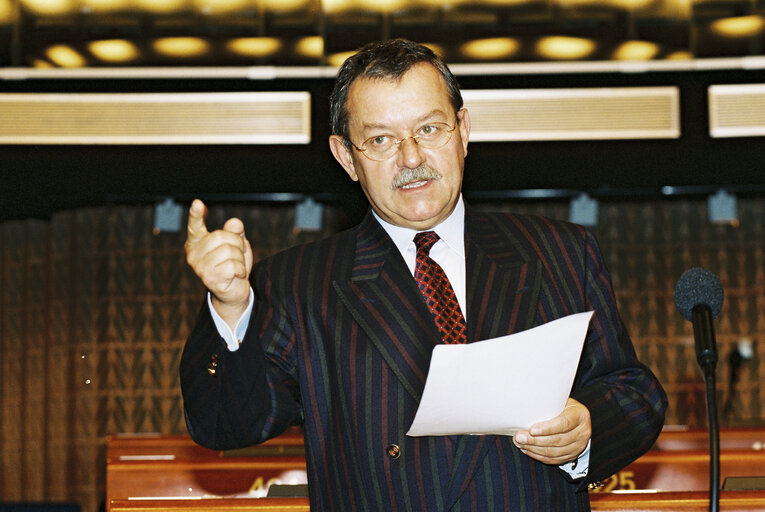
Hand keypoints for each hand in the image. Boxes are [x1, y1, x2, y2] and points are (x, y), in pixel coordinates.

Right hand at [185, 199, 253, 326]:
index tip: (198, 203)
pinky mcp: (209, 279)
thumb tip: (235, 223)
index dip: (196, 215)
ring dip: (240, 259)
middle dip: (237, 244)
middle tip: (236, 256)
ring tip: (235, 267)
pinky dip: (240, 270)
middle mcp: (193, 254)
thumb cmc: (233, 264)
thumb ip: (235, 232)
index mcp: (197, 242)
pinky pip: (233, 266)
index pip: (195, 226)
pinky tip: (235, 276)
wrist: (234, 291)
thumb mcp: (236, 244)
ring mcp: (200, 267)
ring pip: (229, 251)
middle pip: (222, 236)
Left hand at [513, 397, 590, 464]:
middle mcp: (583, 431)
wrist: (576, 417)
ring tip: (520, 443)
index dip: (547, 428)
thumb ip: (547, 404)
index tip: (531, 430)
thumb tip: (524, 408)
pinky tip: (528, 450)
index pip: (564, 423)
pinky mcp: (572, 455)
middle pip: (558, 440)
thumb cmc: (562, 406)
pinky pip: (554, 459)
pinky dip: (539, 456)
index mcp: (580, 415)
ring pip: (554, 452)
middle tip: (519, 437)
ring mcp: (579, 446)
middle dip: (535, 440)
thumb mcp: (559, 401)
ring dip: (534, 449)